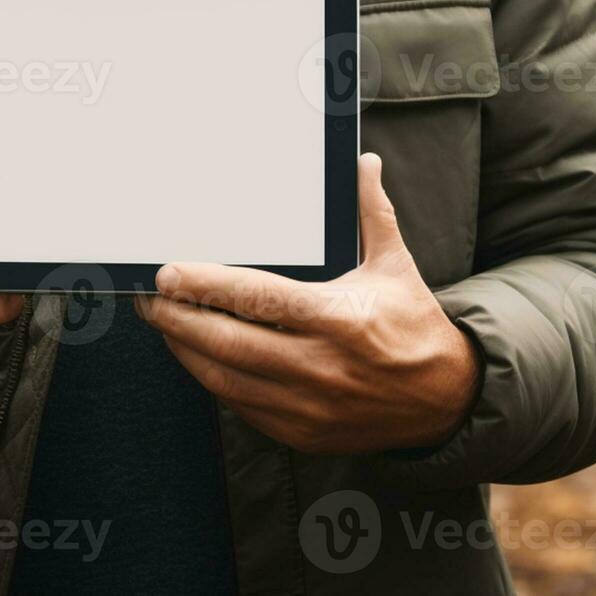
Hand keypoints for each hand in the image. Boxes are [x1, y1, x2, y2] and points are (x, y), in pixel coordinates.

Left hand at [136, 153, 479, 453]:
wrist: (447, 400)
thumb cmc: (412, 324)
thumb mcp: (395, 265)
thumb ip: (371, 212)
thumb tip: (364, 161)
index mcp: (338, 319)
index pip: (258, 299)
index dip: (207, 286)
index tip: (169, 273)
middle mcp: (320, 366)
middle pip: (228, 343)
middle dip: (177, 319)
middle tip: (148, 297)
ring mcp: (307, 406)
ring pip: (224, 379)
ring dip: (184, 350)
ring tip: (162, 322)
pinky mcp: (300, 433)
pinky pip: (240, 406)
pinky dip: (212, 379)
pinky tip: (196, 355)